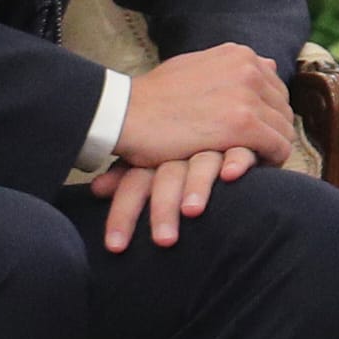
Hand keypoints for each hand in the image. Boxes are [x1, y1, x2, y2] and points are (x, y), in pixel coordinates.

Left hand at [90, 146, 257, 249]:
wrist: (211, 93)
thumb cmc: (172, 136)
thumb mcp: (147, 157)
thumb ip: (125, 175)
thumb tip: (96, 188)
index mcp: (153, 154)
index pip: (134, 183)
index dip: (123, 213)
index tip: (115, 245)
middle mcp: (181, 149)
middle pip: (167, 179)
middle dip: (162, 210)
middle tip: (162, 241)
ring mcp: (211, 144)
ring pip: (202, 166)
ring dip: (196, 187)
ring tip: (191, 211)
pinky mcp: (242, 140)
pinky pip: (240, 150)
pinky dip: (236, 161)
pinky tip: (231, 175)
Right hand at [114, 42, 297, 172]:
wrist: (126, 113)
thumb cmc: (153, 97)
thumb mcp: (194, 66)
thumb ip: (229, 68)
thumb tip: (264, 63)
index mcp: (240, 55)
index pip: (275, 88)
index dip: (266, 115)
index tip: (252, 135)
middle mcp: (249, 69)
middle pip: (283, 109)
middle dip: (271, 133)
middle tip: (253, 154)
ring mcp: (248, 96)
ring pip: (284, 130)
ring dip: (270, 150)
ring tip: (250, 165)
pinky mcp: (243, 125)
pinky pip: (278, 148)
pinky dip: (270, 162)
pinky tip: (250, 170)